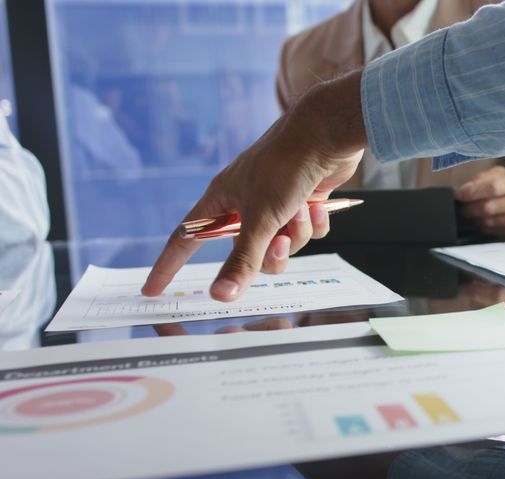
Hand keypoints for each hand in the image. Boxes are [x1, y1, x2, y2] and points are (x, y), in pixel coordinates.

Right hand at [141, 71, 366, 301]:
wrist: (327, 133)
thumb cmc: (286, 166)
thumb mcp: (261, 219)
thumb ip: (242, 260)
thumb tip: (221, 295)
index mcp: (221, 200)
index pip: (185, 239)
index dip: (168, 265)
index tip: (152, 289)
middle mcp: (245, 202)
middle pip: (246, 252)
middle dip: (268, 254)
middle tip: (279, 242)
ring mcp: (275, 202)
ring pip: (282, 244)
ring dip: (295, 234)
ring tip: (302, 211)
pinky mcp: (303, 200)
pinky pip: (305, 231)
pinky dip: (313, 224)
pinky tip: (318, 206)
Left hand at [455, 167, 504, 238]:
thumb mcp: (502, 173)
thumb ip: (482, 178)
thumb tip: (464, 190)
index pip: (493, 188)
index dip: (472, 192)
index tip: (459, 195)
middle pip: (490, 207)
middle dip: (470, 208)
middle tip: (463, 207)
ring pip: (490, 222)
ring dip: (475, 219)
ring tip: (471, 214)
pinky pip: (495, 232)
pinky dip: (483, 227)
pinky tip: (482, 221)